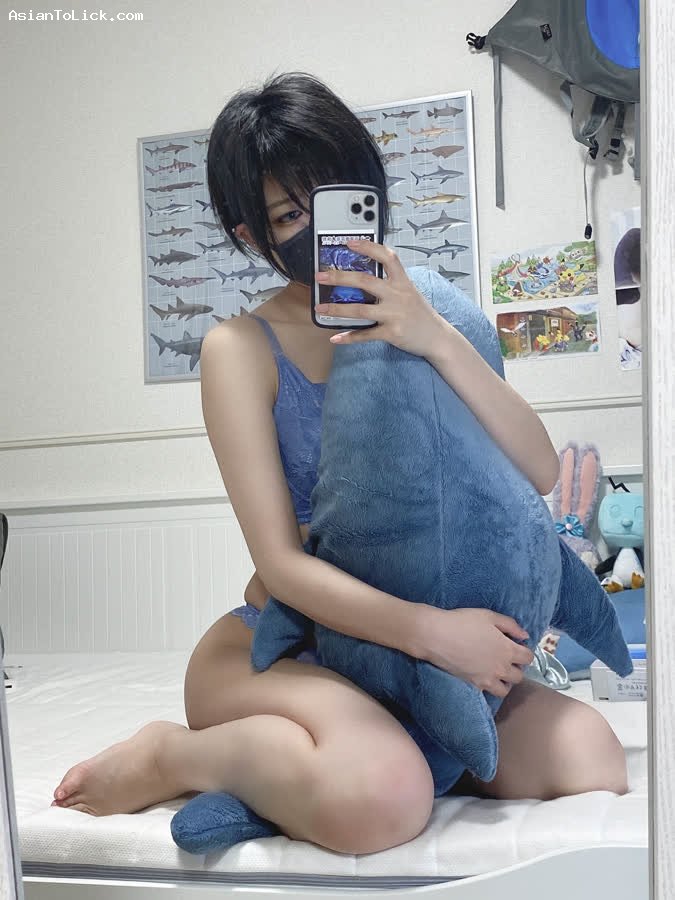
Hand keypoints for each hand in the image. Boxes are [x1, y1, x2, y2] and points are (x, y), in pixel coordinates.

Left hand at [314, 241, 447, 356]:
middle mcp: (397, 295)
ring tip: (320, 308)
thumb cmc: (420, 314)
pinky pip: (366, 335)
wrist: (437, 337)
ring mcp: (394, 314)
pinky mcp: (391, 333)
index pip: (386, 257)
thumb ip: (391, 284)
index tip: (349, 243)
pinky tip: (336, 338)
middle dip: (339, 277)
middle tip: (321, 276)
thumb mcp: (409, 292)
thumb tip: (363, 280)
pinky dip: (349, 337)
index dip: (367, 247)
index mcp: (402, 282)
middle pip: (364, 281)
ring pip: (360, 310)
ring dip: (337, 309)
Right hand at [410, 606, 534, 697]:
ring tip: (496, 671)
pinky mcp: (473, 685)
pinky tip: (483, 676)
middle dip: (516, 667)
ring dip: (505, 681)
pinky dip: (489, 686)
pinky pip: (488, 692)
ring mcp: (487, 679)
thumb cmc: (462, 622)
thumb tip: (524, 636)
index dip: (524, 652)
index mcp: (508, 649)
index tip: (516, 647)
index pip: (528, 658)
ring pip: (505, 689)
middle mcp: (501, 668)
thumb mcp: (489, 616)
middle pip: (519, 676)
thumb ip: (511, 625)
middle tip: (506, 659)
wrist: (437, 636)